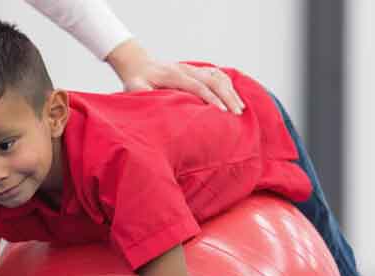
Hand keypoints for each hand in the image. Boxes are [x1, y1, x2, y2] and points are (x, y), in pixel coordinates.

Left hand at [105, 41, 243, 113]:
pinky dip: (227, 84)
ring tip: (240, 108)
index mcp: (173, 75)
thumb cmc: (136, 81)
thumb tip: (153, 104)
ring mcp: (192, 68)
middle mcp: (186, 69)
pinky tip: (234, 96)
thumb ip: (143, 94)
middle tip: (237, 113)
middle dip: (227, 96)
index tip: (222, 112)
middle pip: (212, 80)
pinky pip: (216, 74)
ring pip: (217, 76)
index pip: (196, 86)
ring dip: (230, 91)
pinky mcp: (196, 70)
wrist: (138, 64)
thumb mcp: (134, 88)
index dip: (210, 98)